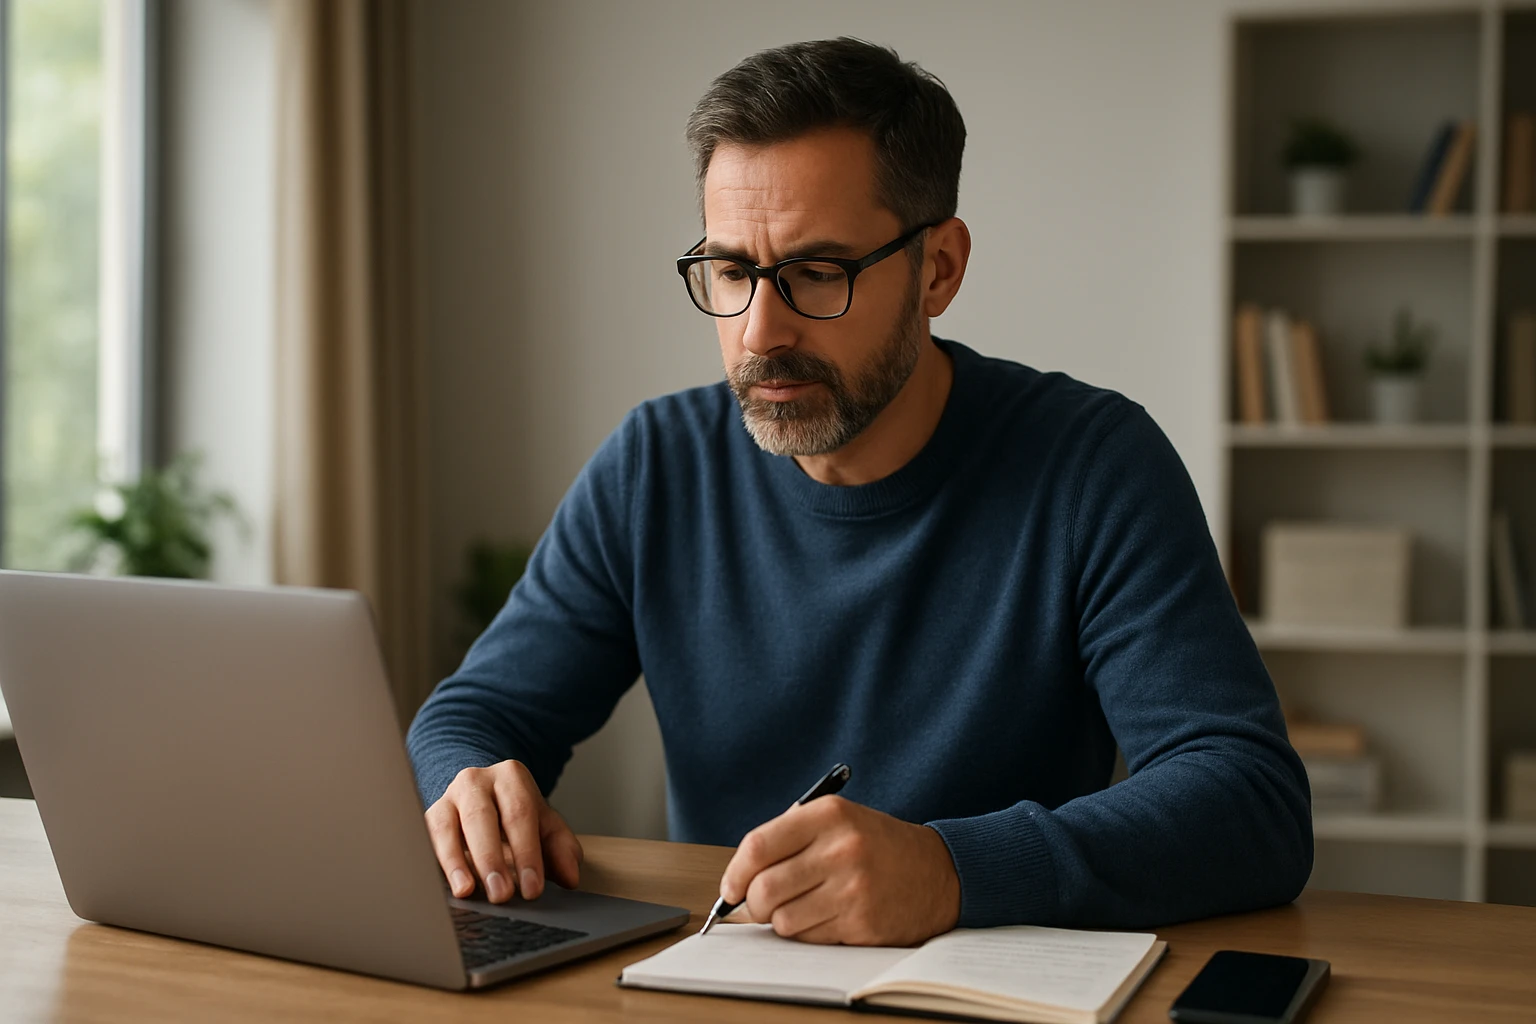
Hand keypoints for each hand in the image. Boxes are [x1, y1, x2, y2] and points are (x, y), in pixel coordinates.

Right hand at [424, 760, 582, 903]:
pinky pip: (425, 839)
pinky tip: (442, 886)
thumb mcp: (544, 825)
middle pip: (481, 818)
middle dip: (491, 859)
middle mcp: (475, 781)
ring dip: (455, 862)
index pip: (519, 814)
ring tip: (466, 891)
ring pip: (445, 827)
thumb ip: (561, 849)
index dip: (526, 853)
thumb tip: (570, 877)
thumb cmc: (516, 814)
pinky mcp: (427, 817)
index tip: (532, 889)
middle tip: (501, 894)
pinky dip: (433, 863)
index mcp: (510, 777)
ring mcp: (447, 797)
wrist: (483, 793)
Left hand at [719, 796, 960, 945]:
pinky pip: (810, 938)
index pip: (758, 846)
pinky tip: (827, 916)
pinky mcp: (863, 924)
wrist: (940, 872)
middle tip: (760, 904)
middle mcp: (842, 849)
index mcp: (830, 815)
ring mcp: (854, 889)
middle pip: (764, 889)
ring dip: (782, 921)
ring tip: (803, 907)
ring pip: (783, 921)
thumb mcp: (839, 821)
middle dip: (752, 905)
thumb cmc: (877, 846)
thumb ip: (788, 839)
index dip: (736, 872)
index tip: (731, 887)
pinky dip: (808, 933)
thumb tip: (737, 879)